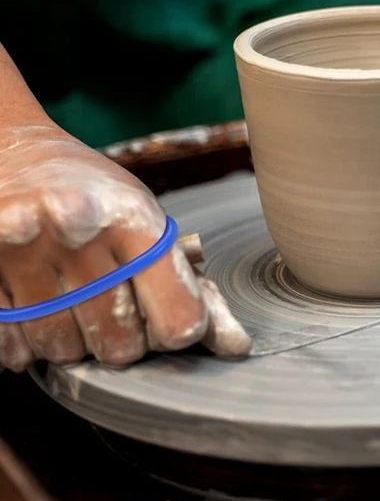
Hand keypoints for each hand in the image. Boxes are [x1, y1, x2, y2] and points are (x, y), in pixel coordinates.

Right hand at [0, 125, 250, 371]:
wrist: (10, 149)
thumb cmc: (93, 194)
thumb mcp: (148, 221)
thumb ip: (186, 285)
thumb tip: (236, 347)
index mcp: (134, 218)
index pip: (179, 321)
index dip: (177, 331)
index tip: (168, 318)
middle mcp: (79, 231)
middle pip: (121, 346)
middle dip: (121, 338)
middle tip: (110, 301)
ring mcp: (22, 250)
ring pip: (63, 351)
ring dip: (70, 339)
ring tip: (68, 296)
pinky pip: (11, 347)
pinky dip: (23, 342)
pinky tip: (31, 306)